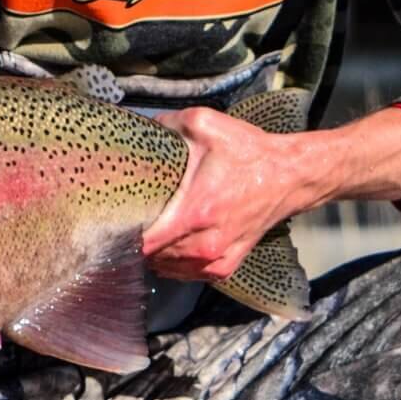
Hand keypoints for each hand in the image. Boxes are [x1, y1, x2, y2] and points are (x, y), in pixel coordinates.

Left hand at [139, 109, 314, 281]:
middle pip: (151, 257)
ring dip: (154, 254)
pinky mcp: (226, 266)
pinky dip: (174, 263)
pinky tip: (170, 243)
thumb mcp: (205, 124)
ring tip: (147, 231)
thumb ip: (166, 125)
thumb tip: (137, 128)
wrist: (288, 176)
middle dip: (135, 241)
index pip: (145, 242)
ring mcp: (217, 259)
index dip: (123, 235)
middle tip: (127, 220)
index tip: (111, 221)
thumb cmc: (248, 152)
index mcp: (197, 211)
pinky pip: (187, 274)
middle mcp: (206, 243)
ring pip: (168, 269)